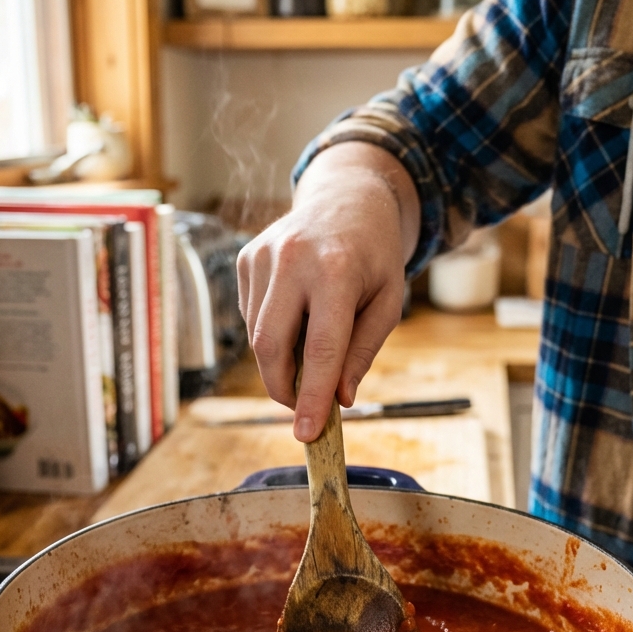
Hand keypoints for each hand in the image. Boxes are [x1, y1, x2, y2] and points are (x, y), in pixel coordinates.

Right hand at [237, 143, 419, 441]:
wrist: (348, 197)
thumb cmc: (374, 255)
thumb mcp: (387, 302)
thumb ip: (362, 351)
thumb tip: (339, 399)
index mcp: (336, 270)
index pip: (320, 349)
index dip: (313, 398)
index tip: (307, 434)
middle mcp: (292, 260)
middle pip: (272, 347)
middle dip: (284, 388)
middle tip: (304, 407)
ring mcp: (261, 256)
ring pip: (257, 336)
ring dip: (280, 360)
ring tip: (310, 349)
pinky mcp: (245, 258)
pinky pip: (252, 316)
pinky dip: (271, 332)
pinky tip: (296, 313)